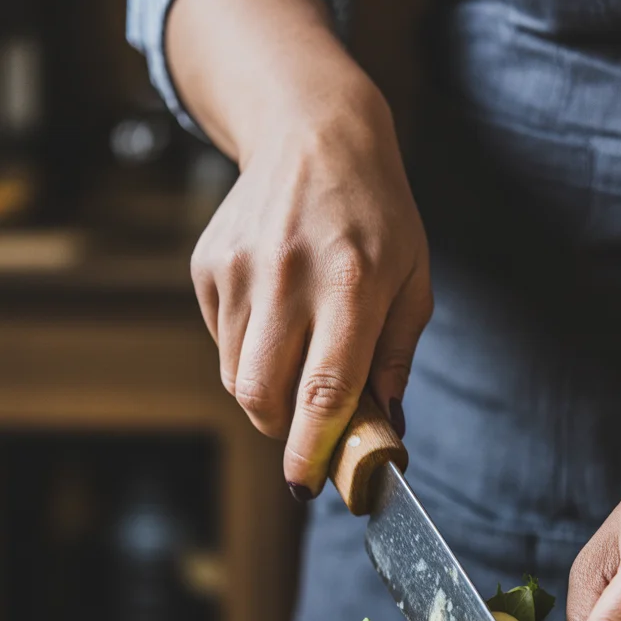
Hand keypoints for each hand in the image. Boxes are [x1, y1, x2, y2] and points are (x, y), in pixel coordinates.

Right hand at [190, 78, 431, 496]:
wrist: (314, 134)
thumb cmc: (377, 214)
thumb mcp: (413, 280)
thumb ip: (395, 358)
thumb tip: (383, 427)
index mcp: (352, 285)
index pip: (323, 391)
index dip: (312, 449)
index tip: (309, 486)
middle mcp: (288, 277)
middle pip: (263, 394)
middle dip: (282, 431)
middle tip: (306, 430)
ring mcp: (240, 270)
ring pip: (238, 376)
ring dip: (268, 391)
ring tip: (300, 352)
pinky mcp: (208, 265)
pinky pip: (223, 342)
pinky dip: (250, 352)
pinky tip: (276, 314)